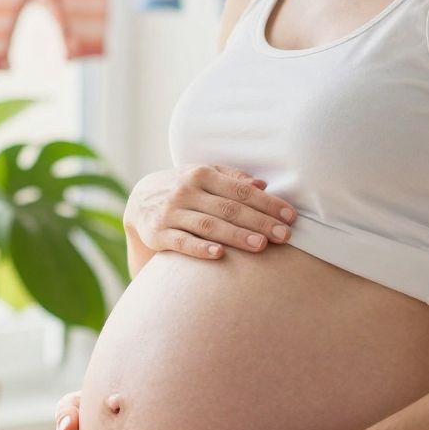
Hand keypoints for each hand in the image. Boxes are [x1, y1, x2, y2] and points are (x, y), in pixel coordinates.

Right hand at [125, 166, 295, 260]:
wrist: (138, 201)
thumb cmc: (182, 189)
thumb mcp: (202, 176)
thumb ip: (231, 178)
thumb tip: (262, 184)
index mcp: (201, 174)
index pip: (240, 190)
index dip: (267, 203)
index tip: (290, 217)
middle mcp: (185, 190)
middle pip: (228, 208)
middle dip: (259, 222)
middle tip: (284, 235)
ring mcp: (170, 212)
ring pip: (208, 225)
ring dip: (236, 235)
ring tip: (261, 245)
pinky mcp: (158, 233)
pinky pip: (181, 242)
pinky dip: (200, 248)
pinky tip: (219, 255)